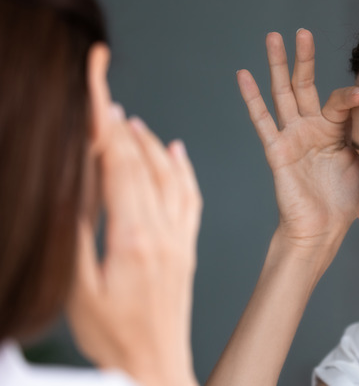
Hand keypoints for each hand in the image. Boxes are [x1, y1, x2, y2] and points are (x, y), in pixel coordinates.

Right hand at [67, 105, 200, 385]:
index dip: (105, 125)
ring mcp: (179, 239)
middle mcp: (163, 232)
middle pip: (142, 164)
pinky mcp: (187, 248)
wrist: (156, 367)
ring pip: (170, 176)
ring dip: (150, 143)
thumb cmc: (113, 339)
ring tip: (129, 120)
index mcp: (133, 238)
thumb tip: (73, 189)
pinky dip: (183, 170)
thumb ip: (77, 237)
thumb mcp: (79, 290)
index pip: (118, 166)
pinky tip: (176, 152)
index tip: (96, 93)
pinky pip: (191, 198)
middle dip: (120, 125)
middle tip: (105, 95)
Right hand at [237, 29, 358, 263]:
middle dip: (304, 58)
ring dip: (278, 65)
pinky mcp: (277, 150)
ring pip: (282, 94)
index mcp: (335, 131)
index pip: (340, 102)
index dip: (351, 97)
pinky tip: (244, 74)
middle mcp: (312, 128)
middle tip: (302, 31)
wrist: (322, 229)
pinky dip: (252, 98)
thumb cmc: (346, 201)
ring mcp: (292, 136)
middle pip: (305, 85)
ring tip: (273, 37)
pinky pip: (262, 121)